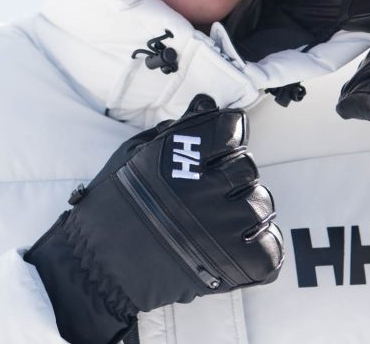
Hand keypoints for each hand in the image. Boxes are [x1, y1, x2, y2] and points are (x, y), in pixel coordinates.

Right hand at [24, 94, 281, 343]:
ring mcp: (220, 230)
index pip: (229, 129)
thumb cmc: (113, 208)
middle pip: (247, 167)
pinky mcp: (232, 266)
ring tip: (218, 220)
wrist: (99, 266)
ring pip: (261, 205)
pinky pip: (269, 247)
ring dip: (245, 210)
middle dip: (233, 174)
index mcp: (176, 160)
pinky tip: (234, 245)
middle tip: (212, 189)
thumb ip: (177, 131)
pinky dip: (259, 247)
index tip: (224, 140)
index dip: (228, 132)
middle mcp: (201, 191)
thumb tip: (207, 103)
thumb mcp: (136, 157)